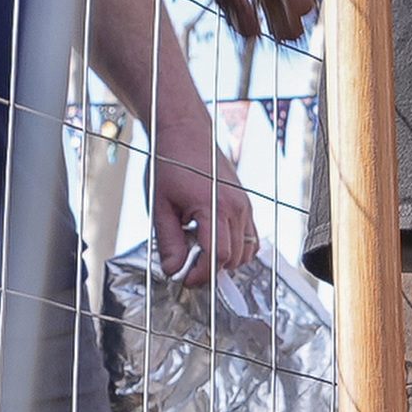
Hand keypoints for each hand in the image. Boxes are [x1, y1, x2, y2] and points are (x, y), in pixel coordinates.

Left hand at [154, 122, 263, 276]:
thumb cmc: (171, 163)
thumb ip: (169, 241)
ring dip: (224, 260)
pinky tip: (213, 241)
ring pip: (246, 252)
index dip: (201, 274)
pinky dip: (236, 248)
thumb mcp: (160, 206)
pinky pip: (250, 239)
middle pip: (233, 258)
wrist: (185, 133)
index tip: (184, 279)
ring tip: (198, 251)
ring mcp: (245, 205)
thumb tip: (173, 270)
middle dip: (210, 269)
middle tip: (186, 266)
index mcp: (213, 206)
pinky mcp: (246, 204)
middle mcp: (236, 207)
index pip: (217, 256)